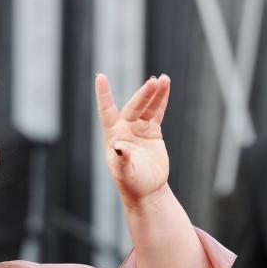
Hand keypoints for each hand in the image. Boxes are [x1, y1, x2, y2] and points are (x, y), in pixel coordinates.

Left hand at [94, 74, 170, 208]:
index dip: (104, 95)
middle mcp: (124, 129)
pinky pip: (157, 112)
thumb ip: (121, 161)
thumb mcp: (124, 175)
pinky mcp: (152, 131)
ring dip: (154, 94)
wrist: (146, 190)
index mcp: (113, 136)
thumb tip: (119, 147)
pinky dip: (161, 100)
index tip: (100, 77)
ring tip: (163, 79)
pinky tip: (165, 85)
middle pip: (133, 107)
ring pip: (147, 107)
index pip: (106, 111)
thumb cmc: (131, 184)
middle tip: (153, 82)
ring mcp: (138, 129)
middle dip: (143, 95)